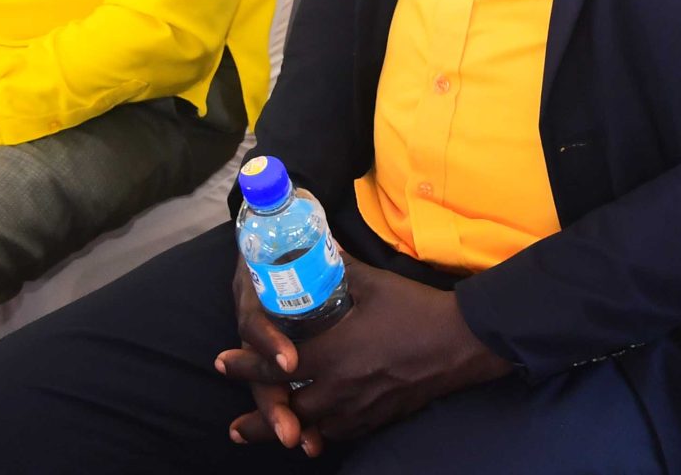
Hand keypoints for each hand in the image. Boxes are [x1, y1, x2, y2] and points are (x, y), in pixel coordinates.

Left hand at [216, 260, 511, 446]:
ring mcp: (359, 409)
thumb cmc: (412, 308)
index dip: (245, 366)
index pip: (275, 366)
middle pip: (287, 412)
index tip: (221, 363)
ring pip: (313, 429)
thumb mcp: (370, 282)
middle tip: (234, 429)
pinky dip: (323, 434)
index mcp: (332, 354)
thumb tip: (315, 242)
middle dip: (258, 420)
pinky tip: (316, 434)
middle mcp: (339, 389)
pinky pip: (341, 433)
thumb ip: (335, 267)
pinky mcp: (378, 418)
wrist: (458, 343)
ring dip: (288, 432)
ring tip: (271, 438)